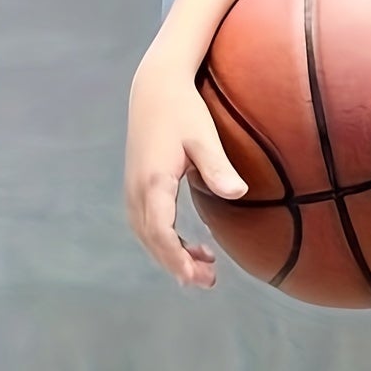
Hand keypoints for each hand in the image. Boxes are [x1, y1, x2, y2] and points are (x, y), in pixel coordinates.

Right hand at [124, 60, 246, 288]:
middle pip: (151, 239)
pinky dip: (164, 242)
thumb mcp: (203, 136)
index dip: (176, 257)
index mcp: (153, 180)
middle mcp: (137, 188)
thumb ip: (217, 165)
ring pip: (146, 235)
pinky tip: (190, 250)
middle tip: (208, 281)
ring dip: (171, 256)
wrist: (155, 88)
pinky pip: (147, 225)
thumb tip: (237, 193)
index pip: (159, 229)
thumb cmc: (183, 110)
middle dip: (176, 264)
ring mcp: (133, 188)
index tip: (195, 276)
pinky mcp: (137, 187)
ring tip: (204, 271)